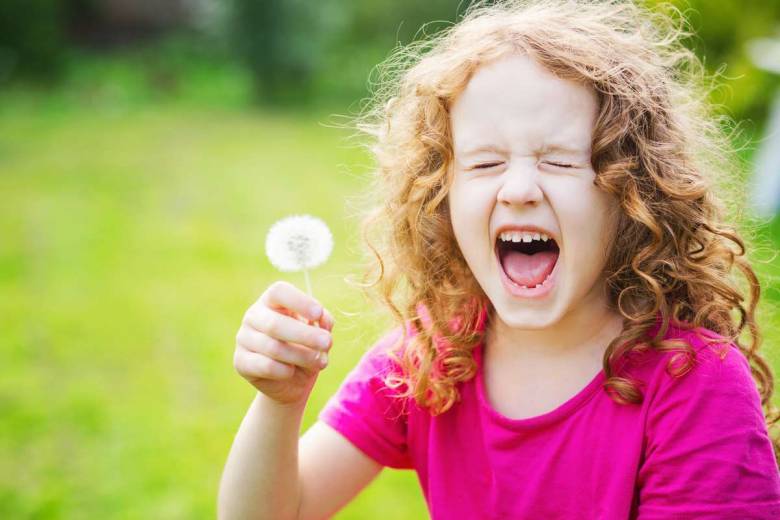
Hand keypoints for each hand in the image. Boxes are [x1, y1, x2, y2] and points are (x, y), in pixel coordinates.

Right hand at [233, 281, 333, 405]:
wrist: (292, 381)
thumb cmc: (306, 347)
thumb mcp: (319, 332)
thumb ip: (323, 321)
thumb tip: (322, 320)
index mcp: (272, 300)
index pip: (279, 292)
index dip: (299, 301)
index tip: (317, 313)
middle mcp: (254, 315)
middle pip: (275, 323)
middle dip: (306, 335)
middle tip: (327, 343)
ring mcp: (244, 338)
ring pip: (273, 347)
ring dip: (302, 356)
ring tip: (320, 362)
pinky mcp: (240, 362)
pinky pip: (266, 366)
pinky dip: (285, 371)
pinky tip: (292, 371)